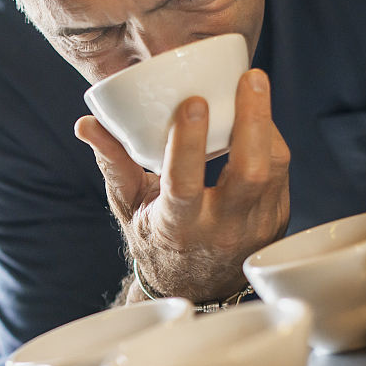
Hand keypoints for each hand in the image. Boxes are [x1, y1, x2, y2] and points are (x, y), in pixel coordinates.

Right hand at [74, 68, 290, 301]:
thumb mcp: (128, 206)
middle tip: (250, 77)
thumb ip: (112, 162)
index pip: (184, 183)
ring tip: (252, 87)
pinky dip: (270, 142)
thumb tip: (85, 123)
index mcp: (178, 227)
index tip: (193, 102)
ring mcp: (255, 228)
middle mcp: (221, 230)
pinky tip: (258, 118)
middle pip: (250, 172)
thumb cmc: (155, 239)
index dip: (189, 142)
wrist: (197, 288)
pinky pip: (280, 174)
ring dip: (266, 125)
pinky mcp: (277, 221)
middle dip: (254, 119)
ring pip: (273, 170)